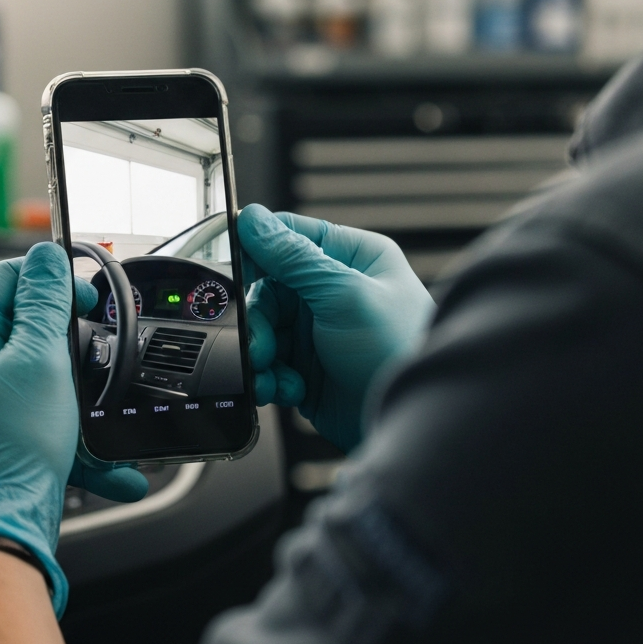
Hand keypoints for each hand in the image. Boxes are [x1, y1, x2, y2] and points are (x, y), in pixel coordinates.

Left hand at [0, 242, 146, 633]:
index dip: (52, 279)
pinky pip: (44, 436)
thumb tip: (44, 255)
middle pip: (27, 337)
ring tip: (114, 419)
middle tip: (106, 357)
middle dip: (76, 347)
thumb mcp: (38, 362)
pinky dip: (80, 447)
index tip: (90, 296)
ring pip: (42, 390)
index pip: (4, 282)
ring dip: (84, 403)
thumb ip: (43, 305)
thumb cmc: (6, 454)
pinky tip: (116, 469)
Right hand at [238, 204, 434, 452]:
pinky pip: (270, 362)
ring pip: (264, 328)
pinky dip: (269, 376)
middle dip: (259, 319)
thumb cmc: (398, 353)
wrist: (408, 423)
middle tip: (263, 343)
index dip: (258, 252)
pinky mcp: (309, 367)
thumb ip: (294, 258)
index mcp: (353, 258)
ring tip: (272, 371)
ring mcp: (321, 330)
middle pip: (268, 288)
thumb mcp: (344, 295)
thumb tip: (254, 220)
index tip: (235, 268)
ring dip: (261, 351)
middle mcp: (335, 291)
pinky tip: (285, 388)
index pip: (291, 236)